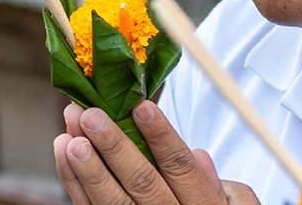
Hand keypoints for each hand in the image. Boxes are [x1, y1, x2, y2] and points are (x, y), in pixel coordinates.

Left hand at [53, 101, 260, 204]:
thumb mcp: (238, 201)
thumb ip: (218, 183)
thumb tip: (200, 157)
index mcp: (203, 204)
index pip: (180, 166)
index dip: (161, 136)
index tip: (142, 106)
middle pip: (141, 182)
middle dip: (114, 147)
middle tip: (92, 115)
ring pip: (111, 201)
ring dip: (87, 166)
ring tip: (70, 135)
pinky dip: (74, 182)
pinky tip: (64, 153)